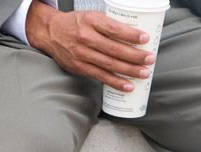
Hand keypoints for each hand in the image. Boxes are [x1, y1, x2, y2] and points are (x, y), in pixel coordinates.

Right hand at [24, 4, 153, 91]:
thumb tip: (134, 35)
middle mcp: (86, 37)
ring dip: (129, 71)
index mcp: (91, 21)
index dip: (131, 35)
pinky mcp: (79, 67)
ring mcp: (82, 54)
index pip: (114, 29)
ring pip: (110, 64)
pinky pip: (100, 76)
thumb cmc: (75, 24)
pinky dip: (115, 82)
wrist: (51, 33)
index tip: (145, 39)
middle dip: (135, 56)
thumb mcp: (91, 16)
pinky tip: (128, 86)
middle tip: (150, 59)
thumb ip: (109, 25)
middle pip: (115, 49)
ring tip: (144, 73)